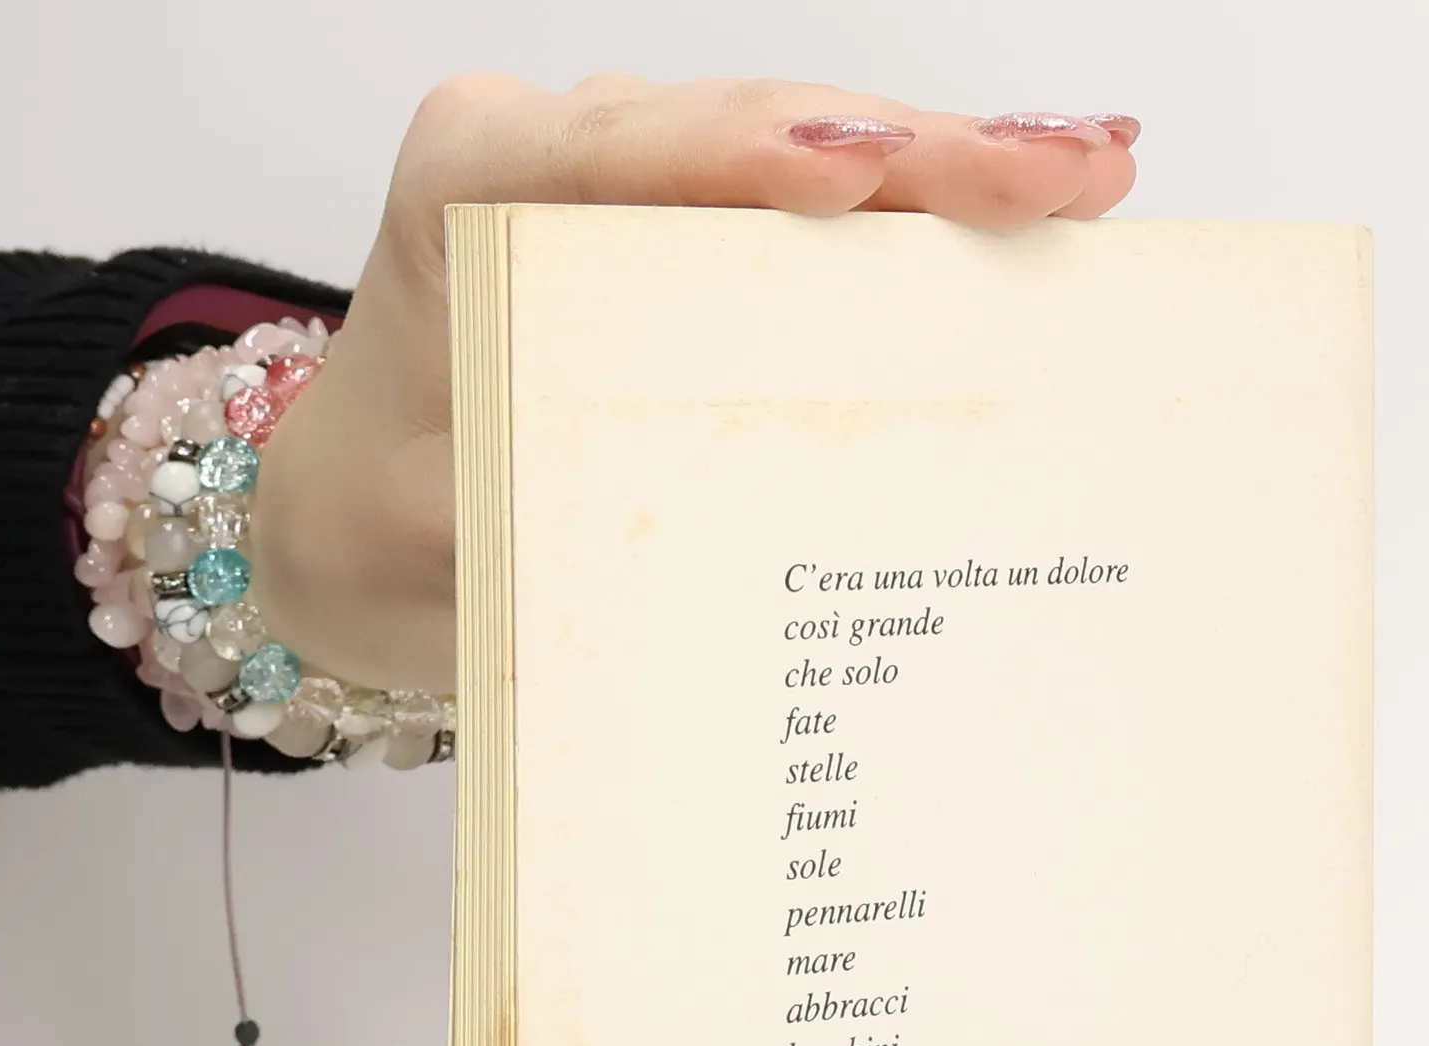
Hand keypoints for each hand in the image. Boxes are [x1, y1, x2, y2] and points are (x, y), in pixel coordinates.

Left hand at [253, 75, 1138, 694]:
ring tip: (1079, 181)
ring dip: (941, 170)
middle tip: (1059, 175)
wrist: (349, 520)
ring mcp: (624, 180)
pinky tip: (1017, 208)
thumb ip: (558, 502)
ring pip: (801, 149)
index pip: (623, 146)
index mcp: (465, 186)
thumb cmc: (380, 515)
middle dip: (913, 152)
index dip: (758, 153)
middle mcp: (553, 157)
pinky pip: (806, 208)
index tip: (872, 170)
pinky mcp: (677, 228)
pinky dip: (911, 218)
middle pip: (751, 128)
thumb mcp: (438, 534)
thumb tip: (720, 521)